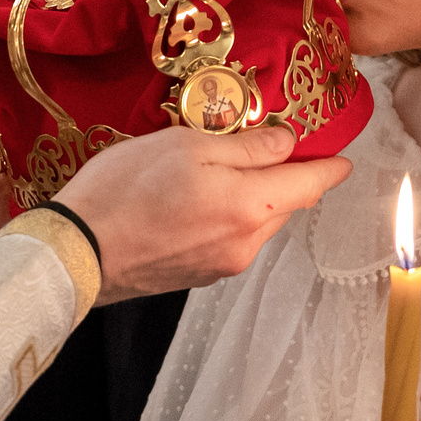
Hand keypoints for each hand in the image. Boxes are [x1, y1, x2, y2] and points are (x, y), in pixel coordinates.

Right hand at [57, 124, 349, 303]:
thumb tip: (287, 144)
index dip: (329, 167)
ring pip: (256, 224)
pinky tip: (196, 199)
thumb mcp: (186, 145)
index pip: (311, 185)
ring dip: (253, 197)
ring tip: (222, 168)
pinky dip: (226, 216)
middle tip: (272, 146)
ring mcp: (222, 265)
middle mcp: (247, 244)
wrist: (76, 252)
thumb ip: (246, 146)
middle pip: (284, 205)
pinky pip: (228, 239)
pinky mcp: (197, 276)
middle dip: (285, 178)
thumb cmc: (125, 190)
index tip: (343, 157)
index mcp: (252, 207)